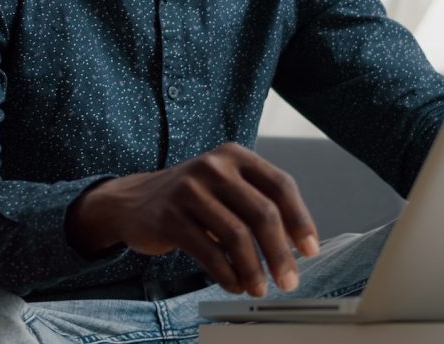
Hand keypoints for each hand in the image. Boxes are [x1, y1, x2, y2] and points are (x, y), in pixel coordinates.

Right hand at [65, 143, 319, 295]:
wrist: (133, 201)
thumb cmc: (191, 197)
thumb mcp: (225, 185)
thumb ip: (256, 202)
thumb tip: (296, 243)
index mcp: (235, 155)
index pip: (280, 185)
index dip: (300, 219)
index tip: (310, 249)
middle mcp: (215, 166)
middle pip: (262, 212)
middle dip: (280, 252)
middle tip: (289, 280)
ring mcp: (190, 189)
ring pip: (236, 235)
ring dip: (254, 268)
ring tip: (259, 288)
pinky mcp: (170, 217)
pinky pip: (208, 252)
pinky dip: (227, 274)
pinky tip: (234, 284)